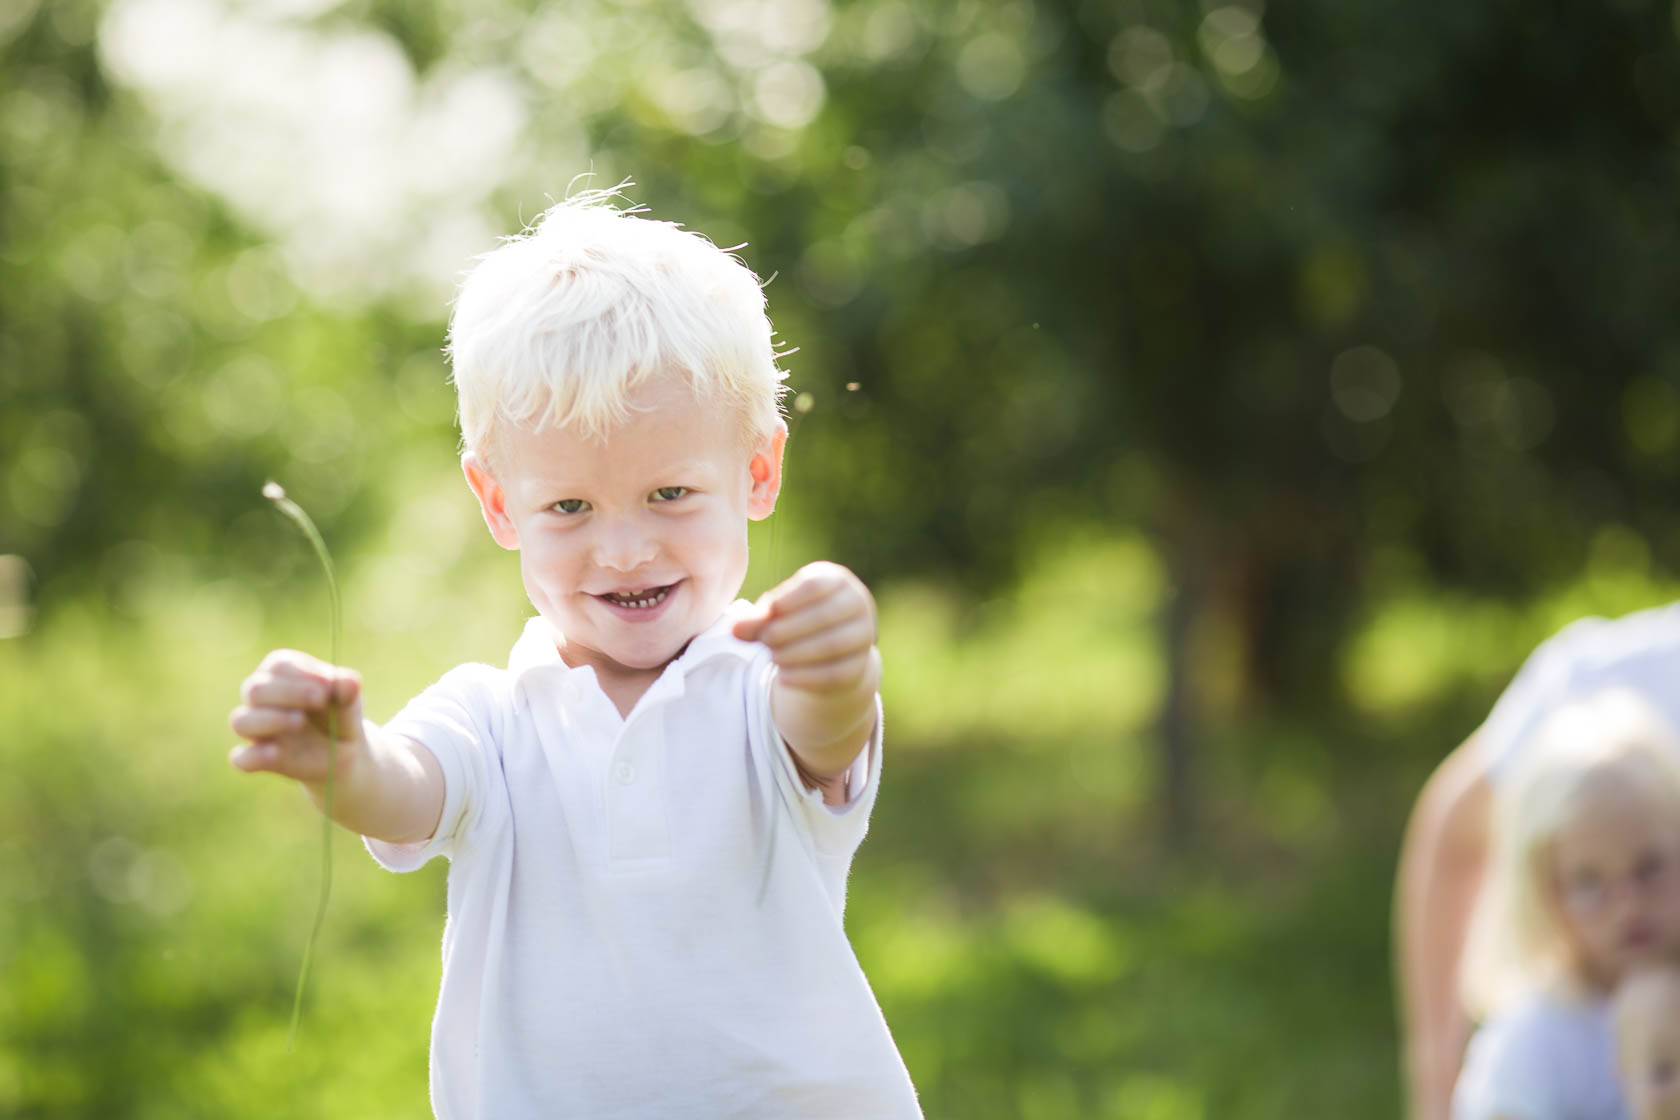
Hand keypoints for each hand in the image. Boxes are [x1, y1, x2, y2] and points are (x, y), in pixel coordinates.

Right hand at [228, 649, 366, 786]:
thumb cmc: (339, 714)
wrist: (343, 751)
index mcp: (281, 674)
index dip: (303, 673)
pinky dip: (253, 756)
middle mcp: (261, 699)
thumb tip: (351, 682)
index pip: (279, 666)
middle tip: (320, 700)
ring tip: (299, 721)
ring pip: (241, 721)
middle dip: (288, 693)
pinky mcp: (258, 758)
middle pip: (255, 690)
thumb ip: (347, 689)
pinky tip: (276, 753)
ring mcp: (257, 730)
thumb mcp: (349, 700)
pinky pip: (241, 759)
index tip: (329, 685)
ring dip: (270, 720)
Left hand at [732, 561, 878, 694]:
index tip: (766, 613)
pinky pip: (836, 672)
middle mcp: (857, 603)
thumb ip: (756, 619)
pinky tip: (784, 677)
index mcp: (835, 580)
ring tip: (773, 658)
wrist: (828, 652)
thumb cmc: (796, 619)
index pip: (815, 586)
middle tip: (764, 640)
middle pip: (825, 615)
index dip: (787, 600)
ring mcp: (864, 634)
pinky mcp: (862, 665)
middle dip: (789, 629)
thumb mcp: (776, 614)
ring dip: (797, 653)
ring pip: (833, 644)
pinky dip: (807, 676)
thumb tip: (734, 629)